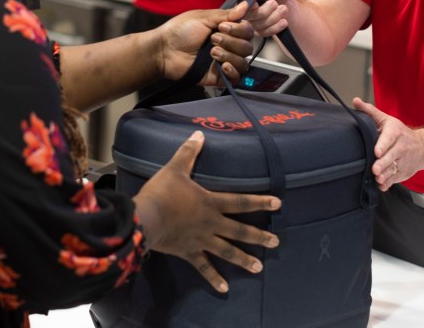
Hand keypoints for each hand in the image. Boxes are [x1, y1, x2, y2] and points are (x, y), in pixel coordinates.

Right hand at [133, 131, 280, 292]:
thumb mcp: (175, 168)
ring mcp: (201, 240)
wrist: (145, 218)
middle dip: (259, 236)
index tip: (278, 204)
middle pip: (239, 230)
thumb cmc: (161, 192)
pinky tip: (225, 289)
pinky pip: (203, 267)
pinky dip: (214, 278)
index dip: (260, 202)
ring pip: (227, 251)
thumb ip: (189, 152)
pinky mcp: (188, 252)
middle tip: (276, 242)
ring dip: (244, 259)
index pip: (241, 202)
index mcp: (210, 202)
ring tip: (259, 268)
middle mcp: (211, 223)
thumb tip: (199, 134)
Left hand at [157, 1, 254, 85]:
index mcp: (226, 30)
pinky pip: (237, 77)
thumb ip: (226, 14)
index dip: (238, 29)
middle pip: (247, 46)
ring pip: (243, 62)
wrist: (164, 50)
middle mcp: (228, 45)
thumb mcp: (203, 17)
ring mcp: (224, 61)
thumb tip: (245, 5)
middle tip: (213, 39)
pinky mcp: (219, 77)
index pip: (247, 30)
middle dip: (231, 42)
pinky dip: (232, 71)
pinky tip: (222, 65)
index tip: (221, 27)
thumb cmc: (179, 31)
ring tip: (211, 53)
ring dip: (229, 55)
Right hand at [227, 0, 292, 37]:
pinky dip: (276, 27)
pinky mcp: (257, 28)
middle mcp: (241, 5)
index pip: (233, 0)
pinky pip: (263, 32)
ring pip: (257, 25)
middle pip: (246, 15)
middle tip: (274, 3)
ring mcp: (248, 18)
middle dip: (264, 11)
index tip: (257, 5)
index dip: (243, 5)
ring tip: (283, 8)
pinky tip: (283, 21)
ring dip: (274, 17)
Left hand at [352, 98, 423, 190]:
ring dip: (385, 175)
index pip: (389, 139)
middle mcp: (401, 147)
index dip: (383, 145)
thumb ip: (370, 111)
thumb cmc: (400, 133)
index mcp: (396, 132)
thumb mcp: (387, 120)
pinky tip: (382, 186)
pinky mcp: (403, 173)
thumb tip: (355, 101)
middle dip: (383, 163)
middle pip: (391, 156)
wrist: (423, 147)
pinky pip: (395, 179)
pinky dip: (389, 183)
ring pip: (393, 169)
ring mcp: (403, 161)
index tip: (377, 152)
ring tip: (377, 178)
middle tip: (374, 169)